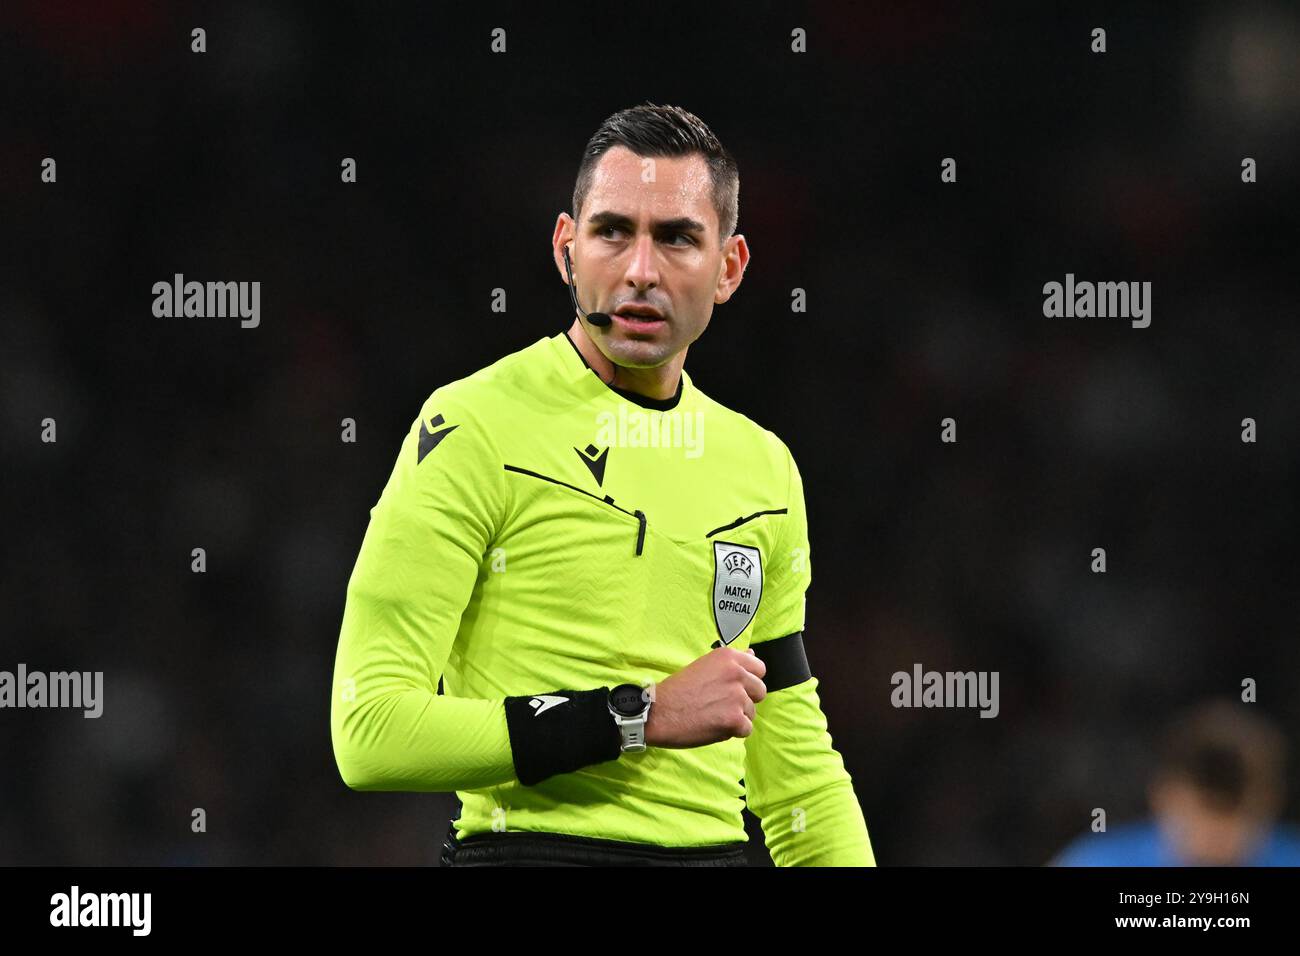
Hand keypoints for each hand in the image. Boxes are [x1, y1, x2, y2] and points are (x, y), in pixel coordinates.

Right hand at [644, 646, 766, 747]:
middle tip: (722, 704)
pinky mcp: (734, 719)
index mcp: (728, 658)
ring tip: (713, 715)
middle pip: (760, 691)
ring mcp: (737, 697)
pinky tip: (713, 725)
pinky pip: (746, 729)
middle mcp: (736, 673)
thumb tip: (752, 654)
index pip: (759, 668)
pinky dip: (732, 732)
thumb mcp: (704, 666)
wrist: (658, 712)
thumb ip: (731, 663)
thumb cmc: (677, 690)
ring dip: (737, 717)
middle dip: (746, 700)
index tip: (737, 687)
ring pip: (752, 712)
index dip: (749, 680)